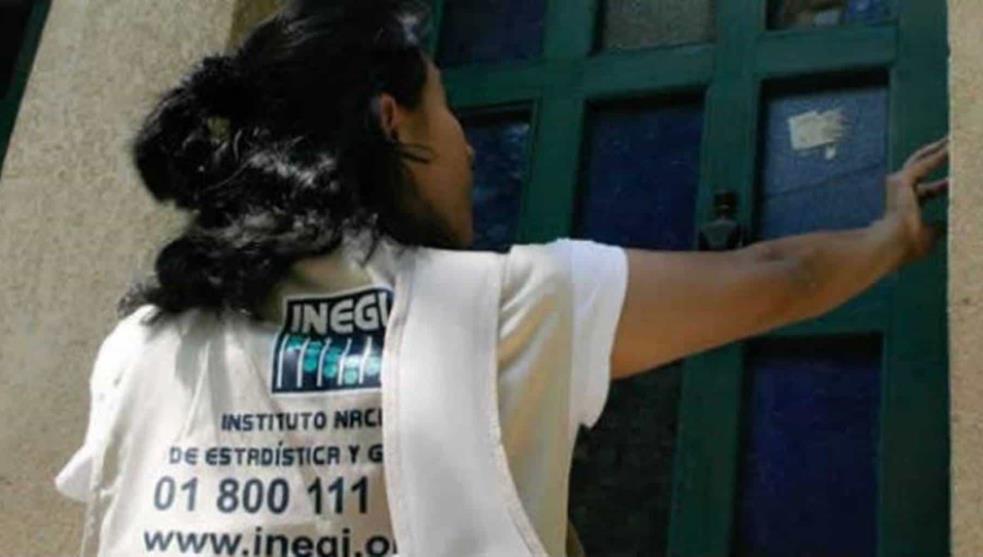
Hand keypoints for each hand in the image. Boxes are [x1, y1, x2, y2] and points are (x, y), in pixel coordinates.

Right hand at [883, 135, 949, 265]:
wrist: (891, 245)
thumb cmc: (908, 245)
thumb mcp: (930, 236)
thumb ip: (939, 227)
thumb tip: (949, 223)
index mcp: (907, 206)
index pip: (927, 191)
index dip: (944, 185)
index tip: (958, 179)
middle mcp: (900, 192)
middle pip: (921, 168)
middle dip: (937, 156)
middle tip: (952, 144)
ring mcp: (898, 185)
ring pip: (921, 160)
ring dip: (939, 149)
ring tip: (955, 138)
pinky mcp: (901, 181)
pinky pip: (924, 163)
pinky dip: (939, 155)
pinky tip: (952, 145)